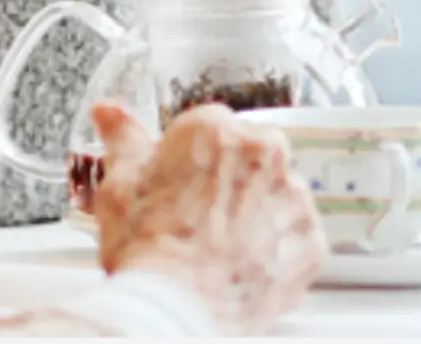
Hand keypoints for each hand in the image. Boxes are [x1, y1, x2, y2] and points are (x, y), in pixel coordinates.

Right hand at [94, 102, 323, 331]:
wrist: (174, 308)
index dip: (193, 164)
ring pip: (276, 198)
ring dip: (256, 217)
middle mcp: (265, 154)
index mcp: (217, 130)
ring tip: (221, 249)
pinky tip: (243, 268)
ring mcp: (294, 198)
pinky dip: (276, 252)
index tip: (181, 188)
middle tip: (199, 221)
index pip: (212, 133)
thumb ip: (123, 140)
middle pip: (250, 160)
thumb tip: (109, 112)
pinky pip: (295, 240)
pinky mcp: (311, 241)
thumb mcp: (120, 187)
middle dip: (230, 185)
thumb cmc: (145, 250)